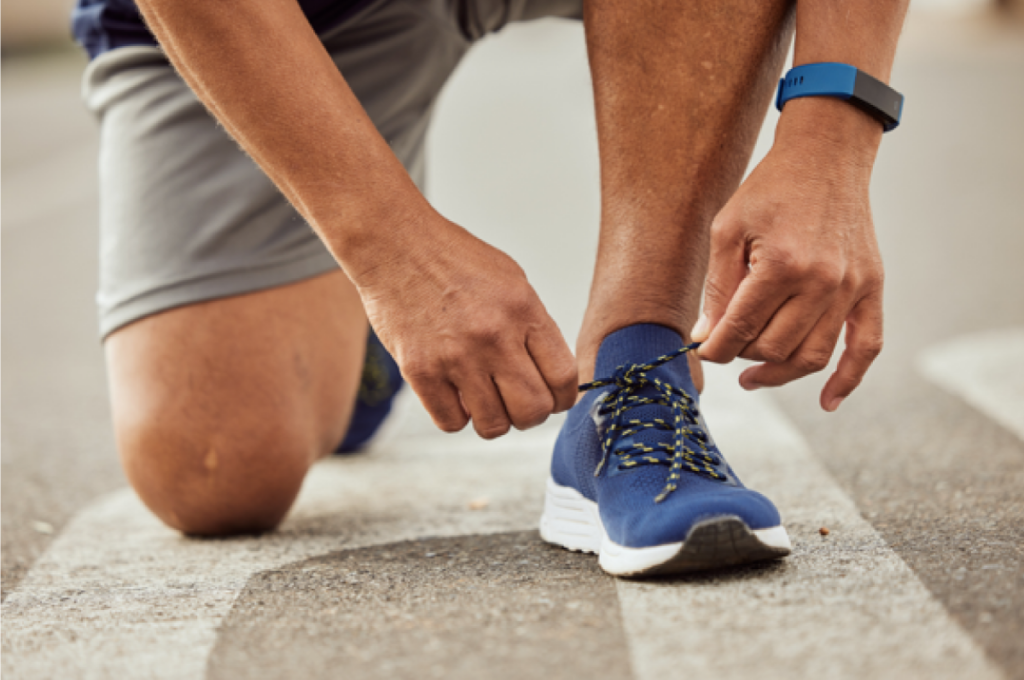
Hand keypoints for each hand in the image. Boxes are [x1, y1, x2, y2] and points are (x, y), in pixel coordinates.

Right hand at [353, 213, 576, 437]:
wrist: (395, 245)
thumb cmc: (454, 260)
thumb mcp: (512, 280)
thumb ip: (533, 327)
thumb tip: (549, 374)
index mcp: (523, 310)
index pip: (563, 377)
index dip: (562, 397)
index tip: (553, 398)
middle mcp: (493, 336)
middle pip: (533, 411)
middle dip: (530, 415)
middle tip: (517, 403)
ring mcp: (455, 357)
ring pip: (493, 425)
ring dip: (493, 419)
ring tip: (483, 399)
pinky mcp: (420, 371)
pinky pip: (451, 422)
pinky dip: (455, 416)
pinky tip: (453, 394)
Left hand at [692, 100, 884, 410]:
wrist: (826, 157)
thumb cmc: (769, 190)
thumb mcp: (728, 230)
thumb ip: (718, 287)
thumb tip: (706, 336)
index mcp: (782, 264)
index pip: (742, 328)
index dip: (715, 348)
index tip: (703, 351)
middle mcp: (823, 281)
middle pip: (775, 347)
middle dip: (743, 354)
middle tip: (727, 344)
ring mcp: (852, 287)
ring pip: (813, 356)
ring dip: (779, 372)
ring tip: (752, 375)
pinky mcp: (873, 288)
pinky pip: (866, 347)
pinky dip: (848, 379)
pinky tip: (826, 403)